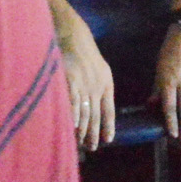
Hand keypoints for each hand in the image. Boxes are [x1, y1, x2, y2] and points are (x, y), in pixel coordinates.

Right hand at [61, 31, 116, 152]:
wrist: (73, 33)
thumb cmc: (83, 51)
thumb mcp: (99, 69)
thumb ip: (99, 86)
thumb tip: (91, 106)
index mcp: (106, 83)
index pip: (109, 109)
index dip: (108, 125)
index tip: (108, 140)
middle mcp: (97, 85)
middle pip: (95, 115)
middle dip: (93, 133)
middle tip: (91, 147)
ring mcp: (84, 83)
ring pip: (84, 111)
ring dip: (82, 129)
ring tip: (79, 143)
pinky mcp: (71, 79)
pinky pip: (72, 102)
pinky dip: (72, 115)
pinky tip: (71, 126)